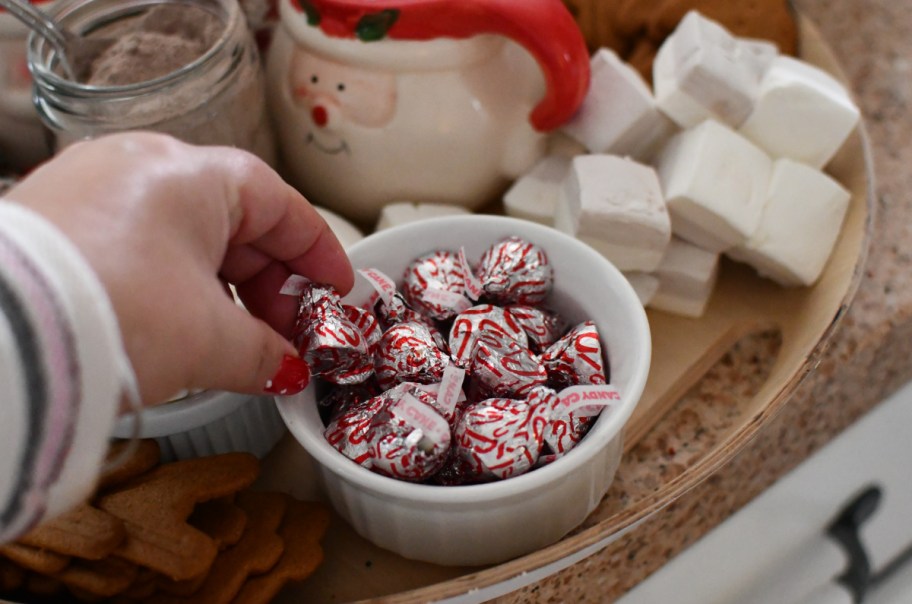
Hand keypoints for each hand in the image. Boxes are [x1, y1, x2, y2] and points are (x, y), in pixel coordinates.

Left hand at [7, 132, 352, 403]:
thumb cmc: (112, 315)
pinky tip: (175, 326)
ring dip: (219, 287)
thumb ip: (265, 353)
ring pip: (183, 234)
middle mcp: (138, 164)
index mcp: (191, 173)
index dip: (317, 252)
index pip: (280, 205)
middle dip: (268, 283)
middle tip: (284, 334)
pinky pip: (136, 244)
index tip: (334, 290)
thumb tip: (285, 369)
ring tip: (231, 341)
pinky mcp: (53, 219)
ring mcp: (89, 187)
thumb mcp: (210, 341)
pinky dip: (169, 283)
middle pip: (233, 220)